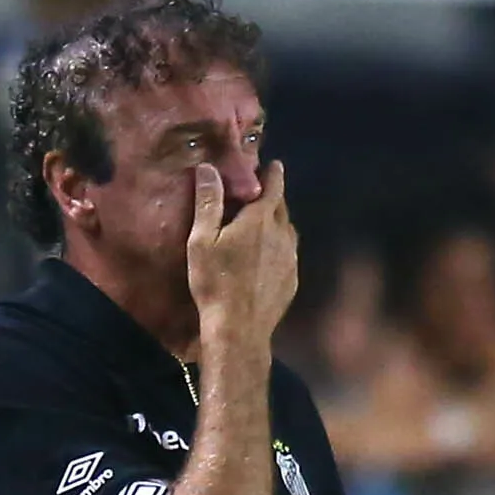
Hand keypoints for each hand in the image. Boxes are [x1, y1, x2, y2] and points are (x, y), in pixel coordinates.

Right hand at [187, 159, 299, 355]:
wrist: (240, 329)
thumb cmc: (215, 283)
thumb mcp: (202, 240)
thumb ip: (208, 203)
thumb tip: (209, 168)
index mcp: (260, 221)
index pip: (273, 188)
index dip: (274, 175)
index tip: (275, 165)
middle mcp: (281, 236)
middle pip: (282, 208)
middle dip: (274, 197)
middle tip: (264, 192)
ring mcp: (290, 259)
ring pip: (288, 231)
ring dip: (279, 222)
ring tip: (267, 221)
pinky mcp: (292, 280)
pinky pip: (290, 254)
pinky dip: (281, 245)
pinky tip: (270, 254)